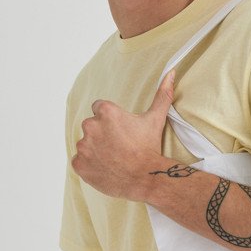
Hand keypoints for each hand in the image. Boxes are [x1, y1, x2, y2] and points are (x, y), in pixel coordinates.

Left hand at [71, 69, 175, 199]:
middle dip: (102, 135)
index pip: (99, 109)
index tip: (121, 131)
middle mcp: (91, 126)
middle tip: (119, 146)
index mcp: (106, 112)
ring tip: (113, 159)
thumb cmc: (149, 147)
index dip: (111, 121)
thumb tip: (171, 73)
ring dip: (95, 149)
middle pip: (92, 126)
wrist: (146, 177)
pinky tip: (105, 168)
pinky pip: (79, 162)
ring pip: (86, 144)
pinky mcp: (79, 164)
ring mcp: (83, 146)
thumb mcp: (155, 118)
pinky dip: (89, 165)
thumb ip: (161, 94)